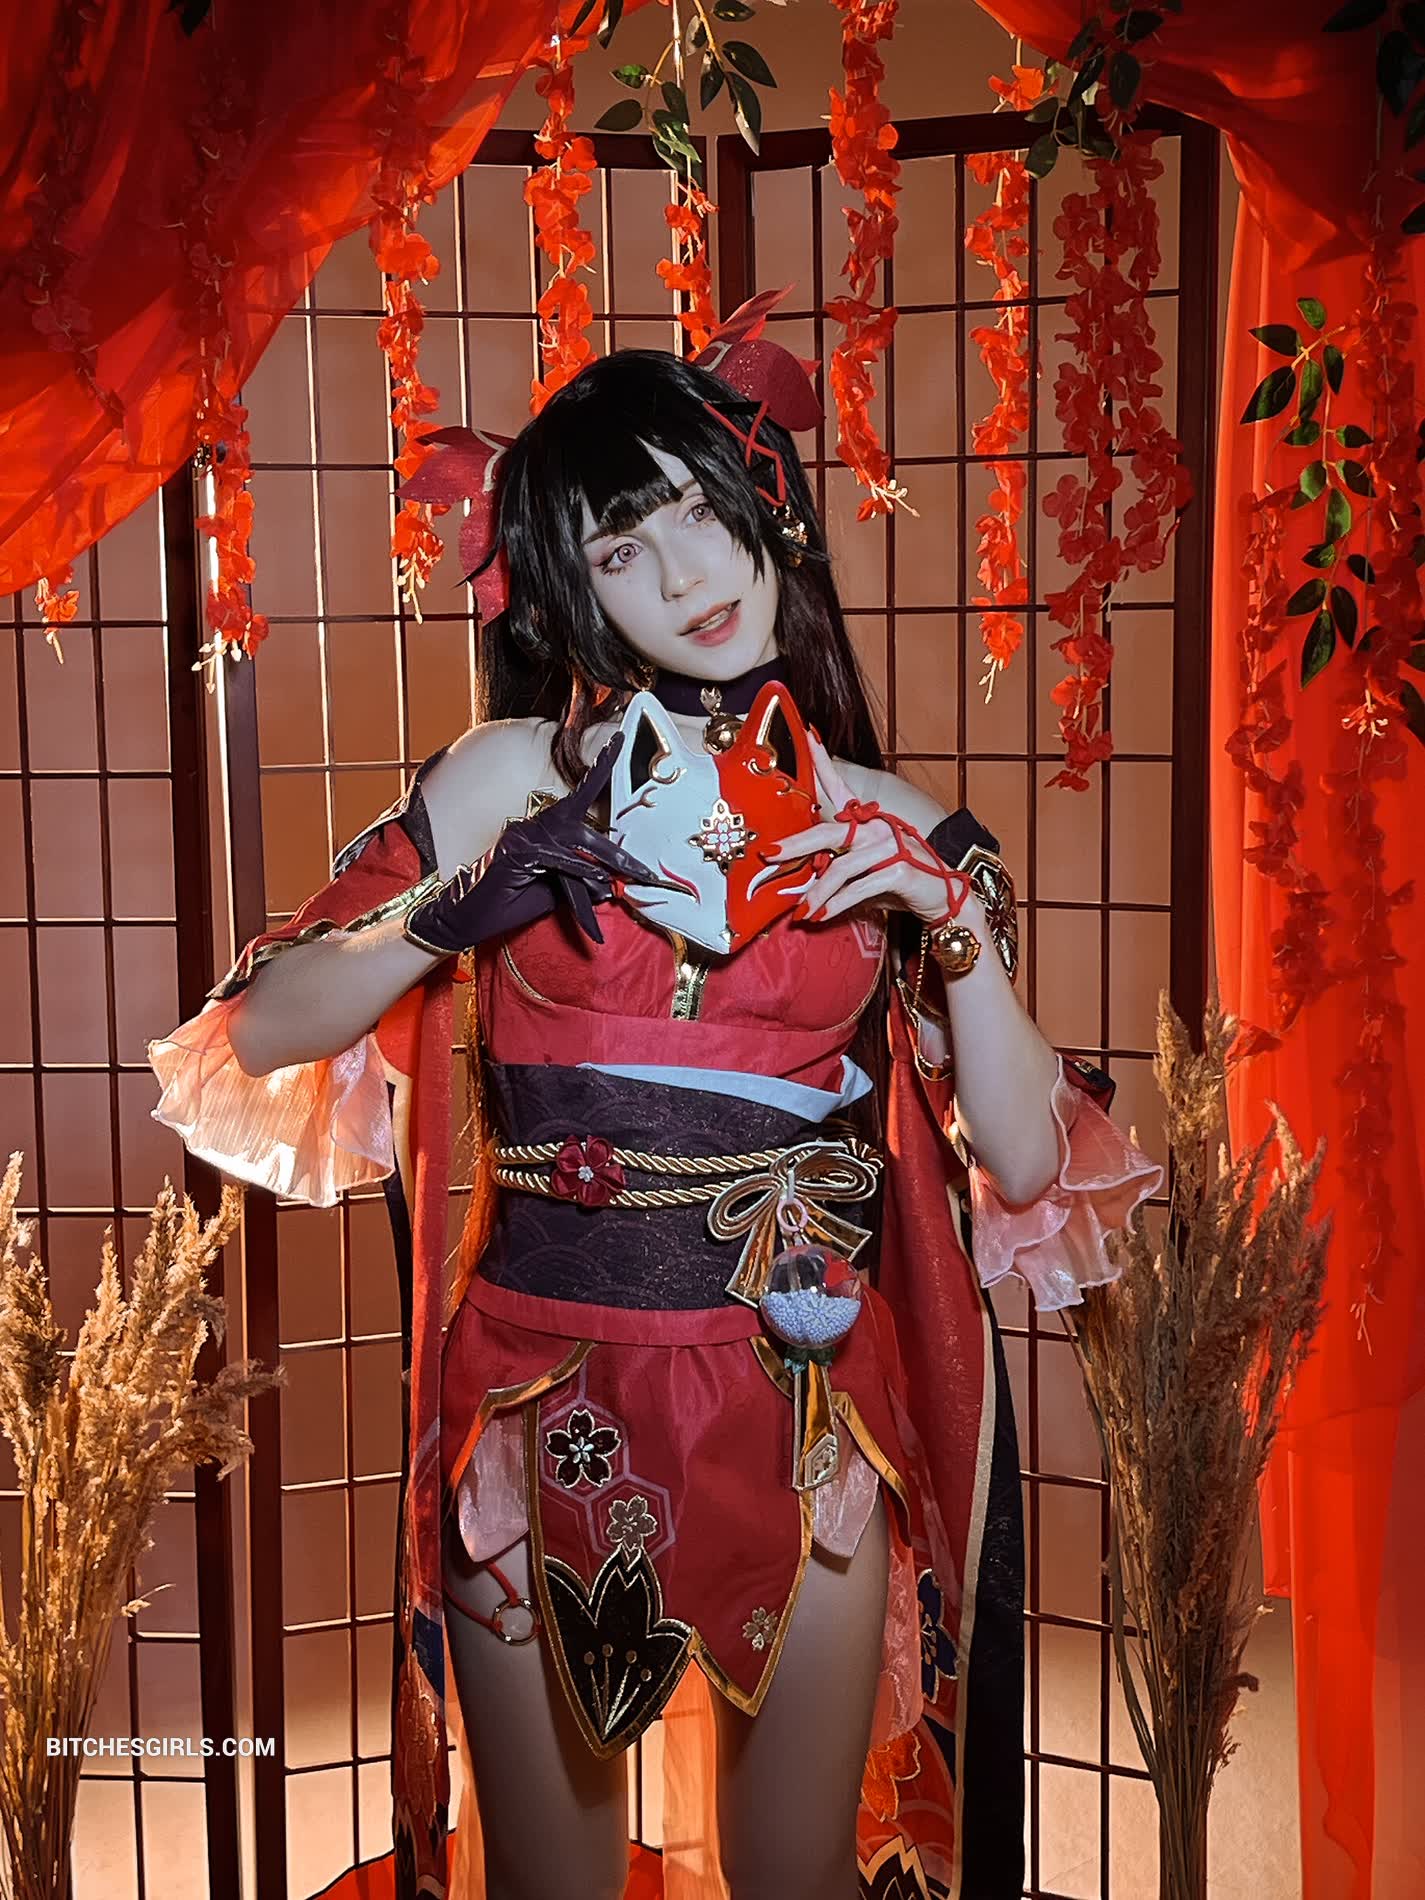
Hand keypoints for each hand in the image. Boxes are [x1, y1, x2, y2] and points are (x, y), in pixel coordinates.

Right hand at [404, 732, 673, 953]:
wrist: (465, 918)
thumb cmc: (509, 904)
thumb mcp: (555, 893)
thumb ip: (579, 881)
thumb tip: (609, 882)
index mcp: (543, 831)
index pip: (577, 799)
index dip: (600, 771)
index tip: (619, 742)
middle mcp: (533, 827)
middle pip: (582, 822)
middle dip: (618, 849)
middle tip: (647, 871)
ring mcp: (522, 835)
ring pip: (574, 840)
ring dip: (603, 863)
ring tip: (627, 881)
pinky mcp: (515, 851)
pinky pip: (556, 856)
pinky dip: (578, 870)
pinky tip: (594, 881)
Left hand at [765, 733, 972, 929]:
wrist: (943, 897)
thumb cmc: (900, 880)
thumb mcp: (867, 867)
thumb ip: (838, 863)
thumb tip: (804, 871)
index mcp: (868, 821)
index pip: (840, 787)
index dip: (823, 763)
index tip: (807, 737)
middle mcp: (878, 828)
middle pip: (829, 832)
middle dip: (796, 845)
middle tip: (769, 855)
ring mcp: (890, 848)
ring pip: (841, 867)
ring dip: (818, 893)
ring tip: (803, 910)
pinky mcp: (900, 870)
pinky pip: (860, 887)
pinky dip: (839, 904)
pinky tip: (824, 915)